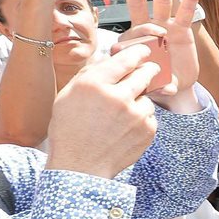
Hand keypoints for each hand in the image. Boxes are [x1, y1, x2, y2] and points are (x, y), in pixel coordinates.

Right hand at [46, 43, 158, 178]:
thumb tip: (109, 57)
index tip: (145, 51)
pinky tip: (125, 130)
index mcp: (95, 84)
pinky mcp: (147, 130)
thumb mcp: (68, 96)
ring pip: (147, 98)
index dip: (139, 52)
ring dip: (139, 102)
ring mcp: (135, 115)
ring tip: (121, 116)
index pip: (126, 59)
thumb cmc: (70, 131)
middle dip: (149, 70)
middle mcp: (118, 96)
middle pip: (146, 73)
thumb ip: (90, 74)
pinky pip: (150, 117)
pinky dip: (141, 120)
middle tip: (150, 70)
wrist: (79, 167)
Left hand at [115, 0, 200, 110]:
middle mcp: (148, 31)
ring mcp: (165, 27)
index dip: (133, 38)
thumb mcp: (158, 86)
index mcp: (135, 44)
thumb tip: (164, 90)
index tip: (135, 45)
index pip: (130, 36)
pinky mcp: (181, 28)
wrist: (174, 83)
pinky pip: (185, 11)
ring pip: (162, 3)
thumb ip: (161, 87)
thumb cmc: (159, 83)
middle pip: (140, 7)